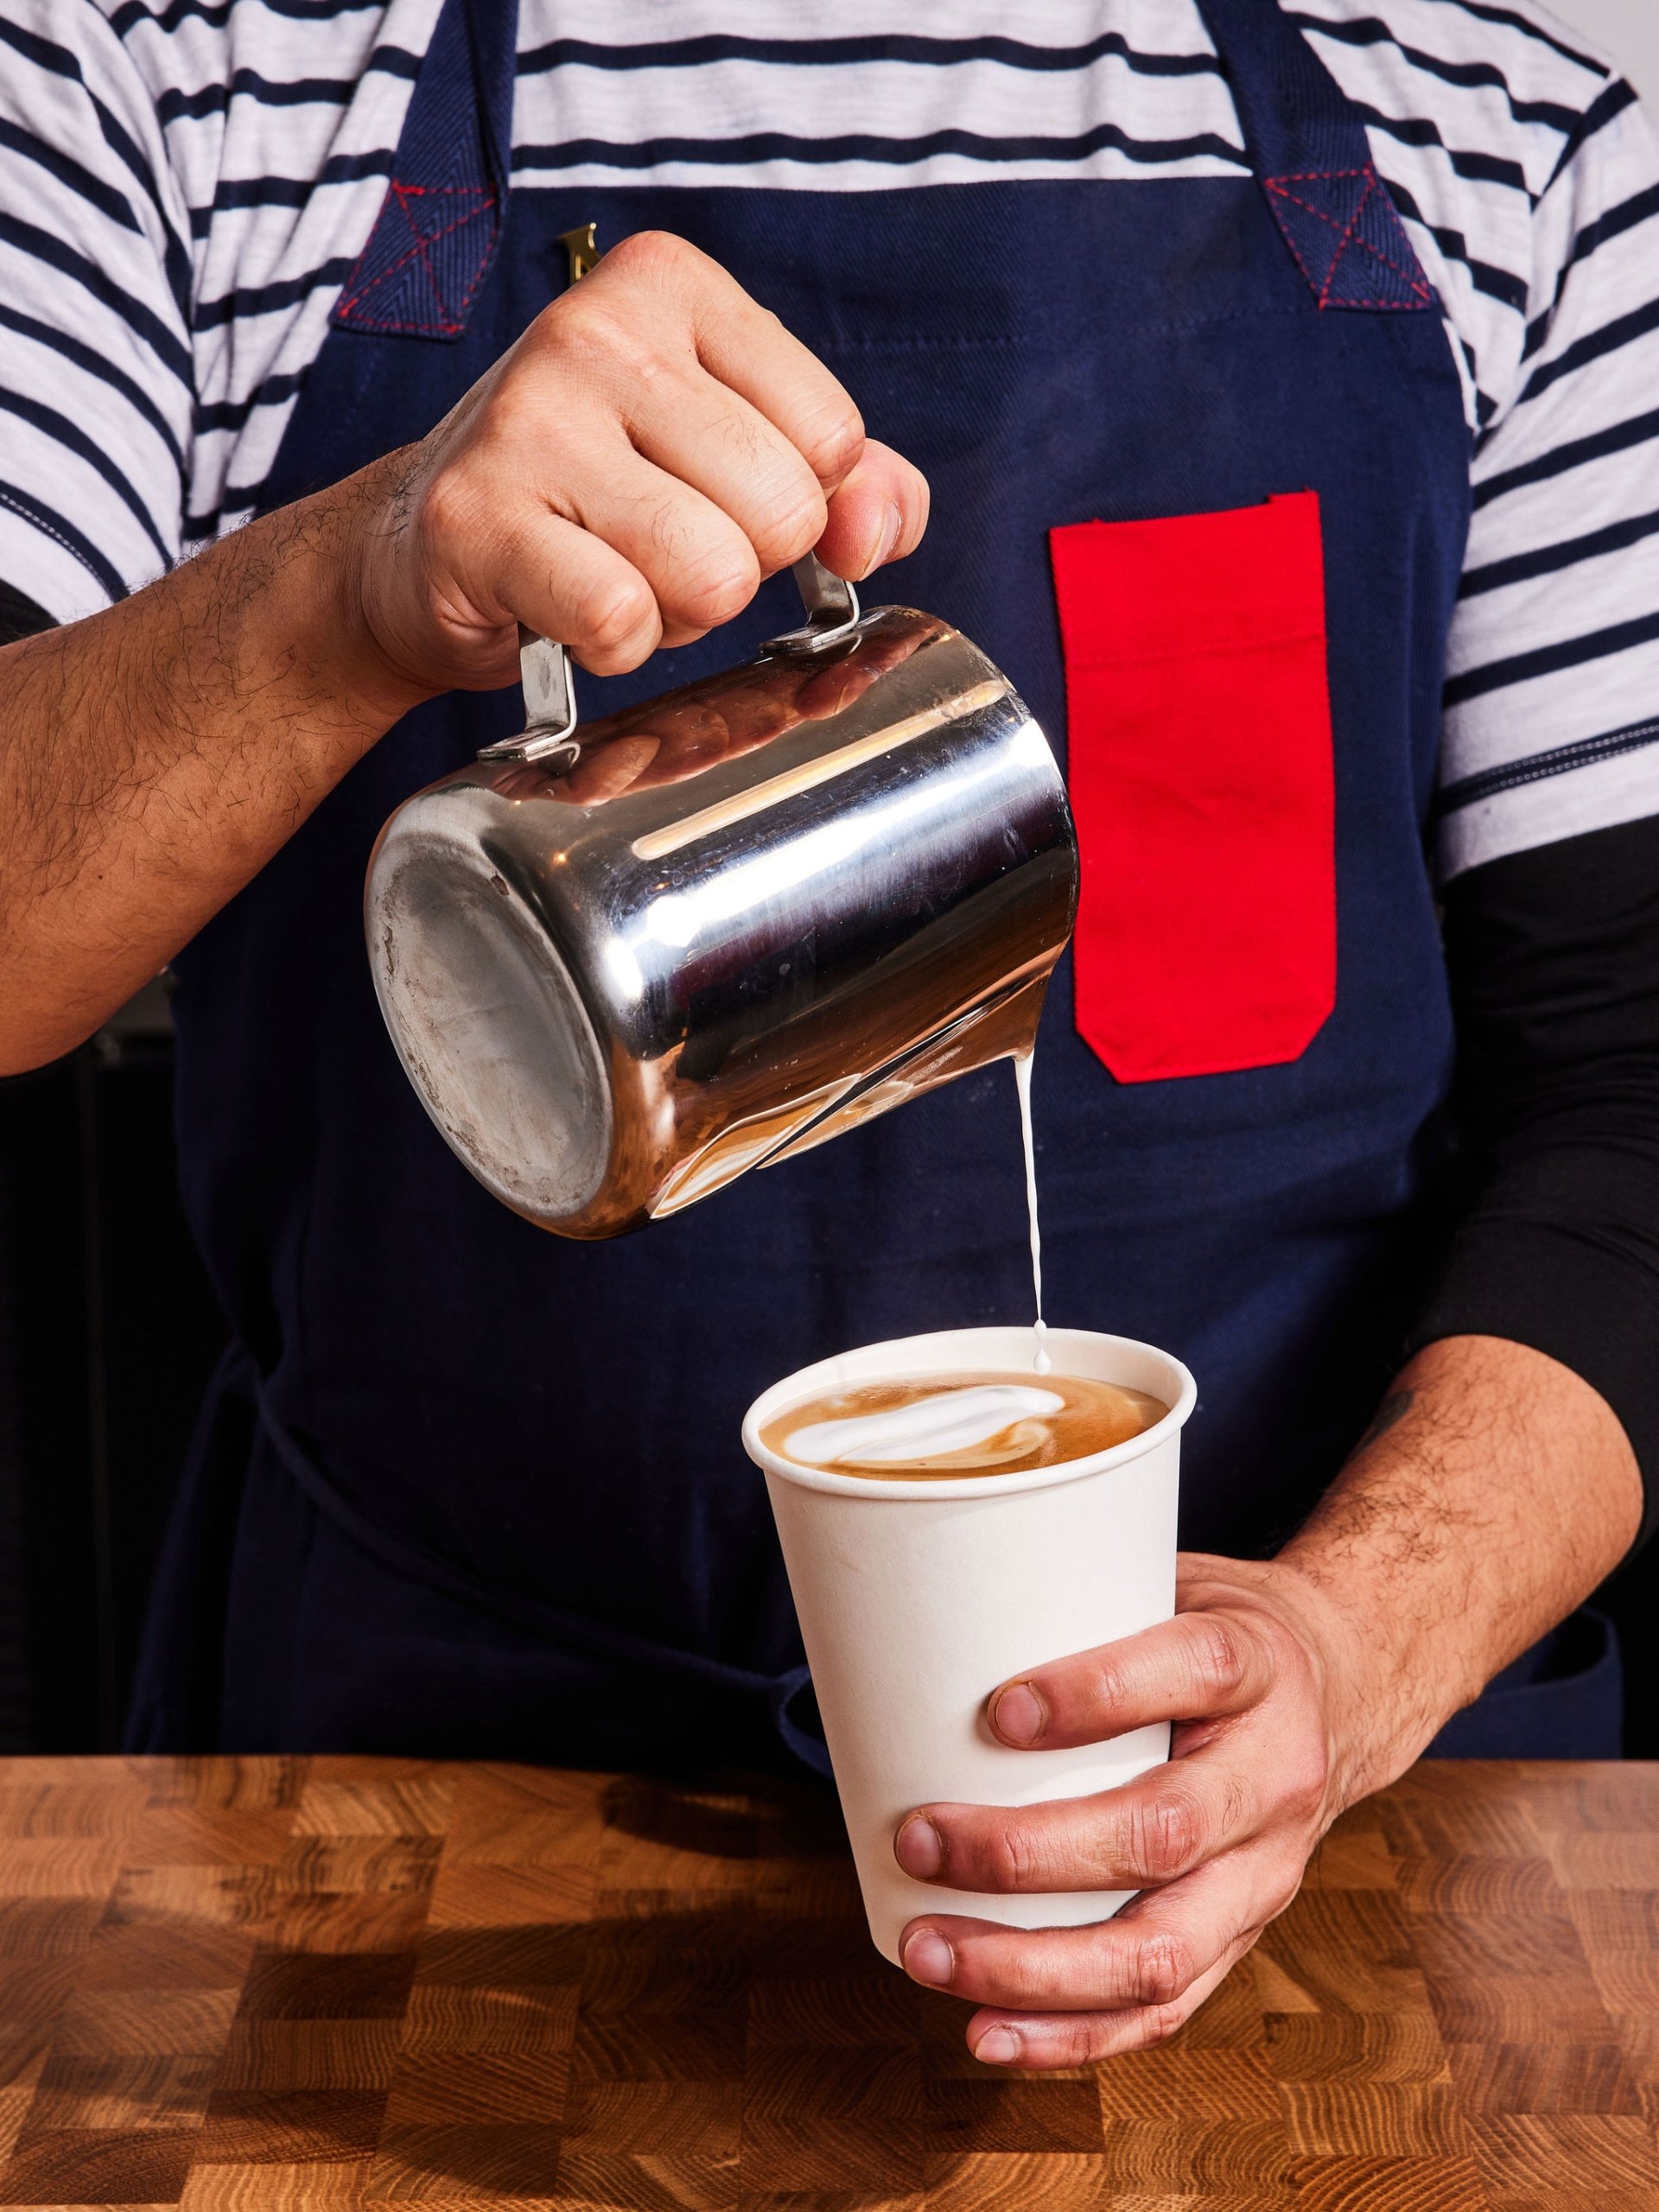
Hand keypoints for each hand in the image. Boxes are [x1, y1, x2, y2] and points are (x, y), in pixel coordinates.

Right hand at [350, 230, 928, 697]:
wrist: (422, 550)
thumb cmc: (593, 496)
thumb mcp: (730, 457)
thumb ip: (846, 482)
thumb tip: (885, 526)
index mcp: (670, 289)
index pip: (832, 436)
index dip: (791, 503)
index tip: (711, 493)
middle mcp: (595, 332)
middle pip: (780, 511)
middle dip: (737, 564)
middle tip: (653, 544)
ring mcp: (529, 420)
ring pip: (712, 573)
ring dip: (678, 613)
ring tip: (613, 573)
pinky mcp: (477, 518)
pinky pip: (623, 620)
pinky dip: (615, 647)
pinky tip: (568, 611)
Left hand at [892, 1554, 1366, 2069]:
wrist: (1343, 1691)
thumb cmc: (1221, 1630)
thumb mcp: (1175, 1578)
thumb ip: (1079, 1595)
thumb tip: (928, 1603)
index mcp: (1259, 1665)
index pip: (1194, 1672)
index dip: (1097, 1693)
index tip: (998, 1710)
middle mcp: (1274, 1776)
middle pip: (1164, 1834)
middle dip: (1028, 1853)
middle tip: (920, 1840)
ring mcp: (1266, 1874)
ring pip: (1159, 1948)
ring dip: (1032, 1966)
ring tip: (929, 1949)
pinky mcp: (1243, 1937)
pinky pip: (1163, 2009)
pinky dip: (1070, 2035)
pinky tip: (986, 2031)